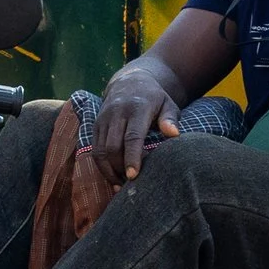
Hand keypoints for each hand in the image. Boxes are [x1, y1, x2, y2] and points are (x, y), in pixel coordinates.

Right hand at [92, 62, 180, 182]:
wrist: (129, 82)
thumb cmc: (154, 99)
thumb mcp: (168, 104)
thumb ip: (170, 119)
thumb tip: (174, 134)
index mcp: (137, 108)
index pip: (132, 136)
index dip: (132, 157)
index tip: (133, 176)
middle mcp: (117, 113)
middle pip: (113, 146)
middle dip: (119, 169)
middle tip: (130, 186)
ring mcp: (103, 119)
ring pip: (100, 150)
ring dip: (109, 171)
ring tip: (120, 186)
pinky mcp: (96, 125)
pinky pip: (95, 149)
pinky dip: (102, 166)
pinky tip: (113, 177)